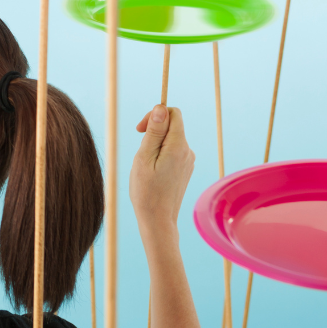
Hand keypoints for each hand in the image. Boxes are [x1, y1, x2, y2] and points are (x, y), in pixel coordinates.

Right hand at [129, 105, 194, 237]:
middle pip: (173, 124)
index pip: (173, 113)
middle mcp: (187, 151)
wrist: (157, 219)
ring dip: (156, 142)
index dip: (155, 115)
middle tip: (139, 145)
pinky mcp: (185, 168)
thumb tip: (161, 108)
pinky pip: (172, 150)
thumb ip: (154, 131)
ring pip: (171, 138)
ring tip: (145, 162)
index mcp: (178, 145)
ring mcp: (188, 160)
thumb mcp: (144, 157)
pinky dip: (161, 153)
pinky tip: (152, 170)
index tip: (140, 129)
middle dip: (154, 128)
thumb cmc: (146, 190)